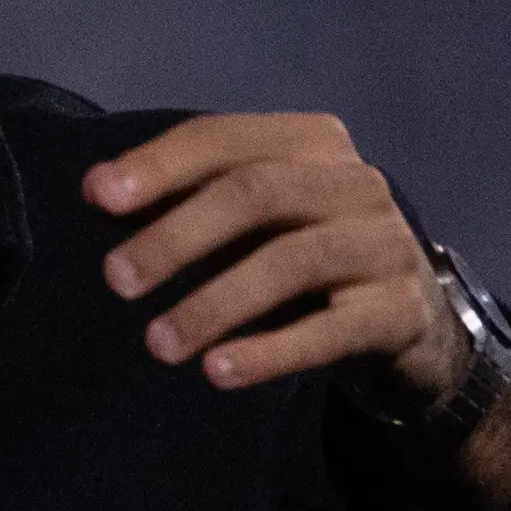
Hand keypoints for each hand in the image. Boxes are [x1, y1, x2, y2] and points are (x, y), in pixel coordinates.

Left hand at [85, 115, 466, 405]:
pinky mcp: (401, 310)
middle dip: (177, 235)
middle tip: (117, 280)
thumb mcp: (262, 216)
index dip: (160, 165)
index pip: (224, 138)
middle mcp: (354, 181)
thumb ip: (194, 196)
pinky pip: (331, 331)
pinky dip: (270, 351)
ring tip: (158, 343)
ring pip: (289, 262)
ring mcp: (385, 243)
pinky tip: (218, 372)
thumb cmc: (310, 256)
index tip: (97, 197)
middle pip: (255, 193)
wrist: (413, 320)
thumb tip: (97, 192)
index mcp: (311, 142)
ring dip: (214, 303)